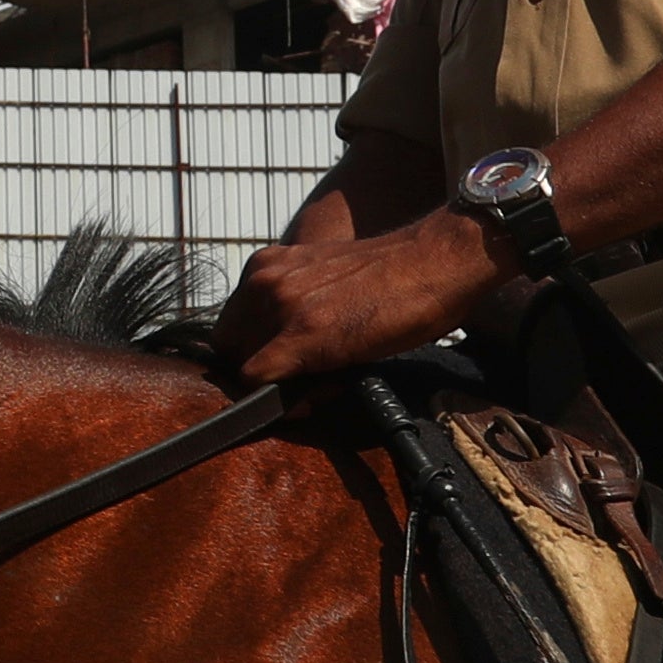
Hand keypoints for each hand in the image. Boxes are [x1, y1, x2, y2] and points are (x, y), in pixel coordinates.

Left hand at [216, 207, 508, 384]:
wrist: (431, 263)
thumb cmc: (390, 277)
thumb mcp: (323, 284)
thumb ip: (293, 308)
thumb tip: (282, 357)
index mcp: (266, 266)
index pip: (233, 326)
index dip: (255, 355)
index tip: (288, 369)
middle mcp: (264, 281)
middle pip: (231, 348)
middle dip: (263, 372)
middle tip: (308, 380)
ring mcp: (280, 306)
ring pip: (244, 366)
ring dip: (277, 385)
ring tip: (323, 382)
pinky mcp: (302, 334)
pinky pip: (260, 380)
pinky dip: (280, 399)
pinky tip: (314, 398)